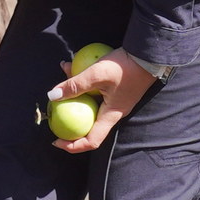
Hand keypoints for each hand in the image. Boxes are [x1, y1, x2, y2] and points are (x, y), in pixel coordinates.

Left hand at [47, 47, 161, 153]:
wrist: (148, 54)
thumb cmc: (125, 67)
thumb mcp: (96, 74)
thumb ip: (74, 85)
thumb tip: (52, 96)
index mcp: (111, 116)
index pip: (91, 141)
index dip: (72, 145)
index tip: (56, 141)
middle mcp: (113, 112)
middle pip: (88, 122)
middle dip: (69, 116)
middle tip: (54, 110)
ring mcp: (115, 100)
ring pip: (89, 102)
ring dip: (74, 91)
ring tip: (63, 74)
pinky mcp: (115, 89)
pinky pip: (94, 90)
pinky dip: (82, 81)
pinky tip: (72, 65)